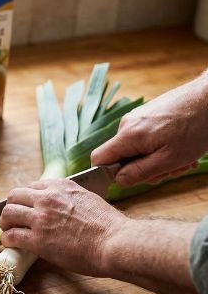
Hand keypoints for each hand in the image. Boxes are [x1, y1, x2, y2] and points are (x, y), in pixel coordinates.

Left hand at [0, 179, 129, 277]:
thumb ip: (70, 199)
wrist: (116, 243)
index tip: (26, 207)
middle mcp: (47, 198)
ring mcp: (40, 218)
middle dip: (11, 207)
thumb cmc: (110, 226)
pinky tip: (11, 243)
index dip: (26, 198)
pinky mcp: (38, 239)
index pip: (32, 186)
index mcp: (61, 187)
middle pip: (14, 196)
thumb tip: (63, 206)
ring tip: (8, 230)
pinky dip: (7, 239)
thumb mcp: (89, 199)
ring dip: (5, 222)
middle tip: (12, 219)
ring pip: (8, 213)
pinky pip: (12, 235)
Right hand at [91, 72, 207, 187]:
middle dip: (144, 167)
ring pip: (136, 147)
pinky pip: (145, 137)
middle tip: (171, 169)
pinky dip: (161, 146)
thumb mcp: (170, 159)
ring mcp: (137, 116)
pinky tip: (181, 145)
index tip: (134, 178)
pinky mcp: (149, 113)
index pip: (98, 159)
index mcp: (128, 136)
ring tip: (182, 157)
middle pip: (121, 156)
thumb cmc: (195, 128)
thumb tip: (117, 181)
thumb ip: (140, 172)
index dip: (110, 173)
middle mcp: (127, 123)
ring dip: (156, 158)